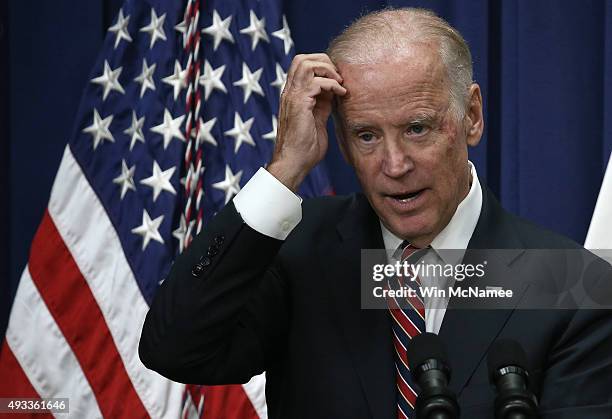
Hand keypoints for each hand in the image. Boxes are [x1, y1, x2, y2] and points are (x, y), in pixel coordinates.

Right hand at [268, 53, 346, 191]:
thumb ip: (323, 104)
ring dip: (327, 70)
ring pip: (306, 64)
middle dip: (325, 61)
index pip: (303, 66)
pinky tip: (341, 94)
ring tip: (340, 83)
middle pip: (302, 58)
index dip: (322, 67)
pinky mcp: (299, 104)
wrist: (294, 163)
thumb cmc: (305, 148)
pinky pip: (316, 82)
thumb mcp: (318, 119)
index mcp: (293, 95)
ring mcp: (292, 97)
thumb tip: (334, 92)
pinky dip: (332, 84)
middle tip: (339, 77)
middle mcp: (290, 92)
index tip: (337, 80)